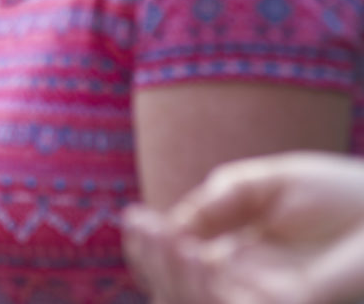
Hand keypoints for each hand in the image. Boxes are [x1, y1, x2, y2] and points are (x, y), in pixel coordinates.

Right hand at [124, 152, 363, 303]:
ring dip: (171, 274)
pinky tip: (188, 247)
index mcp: (241, 265)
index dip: (153, 251)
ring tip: (161, 233)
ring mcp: (268, 302)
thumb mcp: (266, 185)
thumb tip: (171, 224)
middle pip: (181, 294)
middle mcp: (249, 290)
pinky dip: (200, 282)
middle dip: (155, 264)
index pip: (182, 271)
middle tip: (141, 225)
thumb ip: (219, 200)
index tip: (134, 218)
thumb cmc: (344, 194)